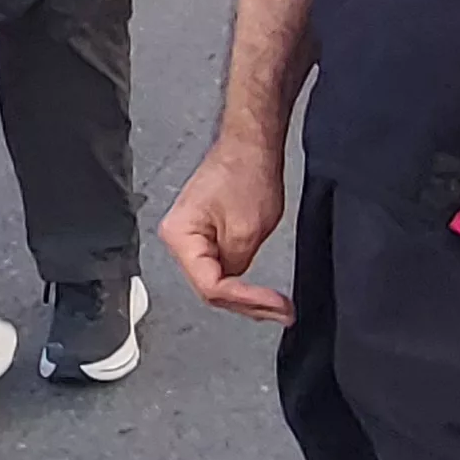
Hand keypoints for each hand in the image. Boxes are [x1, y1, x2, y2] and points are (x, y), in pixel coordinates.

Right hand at [159, 140, 294, 323]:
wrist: (251, 146)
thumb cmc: (244, 172)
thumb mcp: (247, 229)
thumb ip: (237, 264)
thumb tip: (235, 280)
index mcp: (180, 236)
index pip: (209, 284)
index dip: (245, 299)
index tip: (273, 304)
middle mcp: (179, 239)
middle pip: (210, 288)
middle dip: (248, 303)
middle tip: (281, 313)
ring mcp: (192, 238)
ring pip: (217, 282)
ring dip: (247, 297)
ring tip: (277, 308)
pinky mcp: (208, 236)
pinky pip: (222, 269)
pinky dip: (244, 283)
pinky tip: (264, 293)